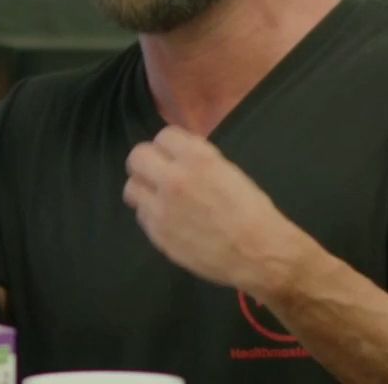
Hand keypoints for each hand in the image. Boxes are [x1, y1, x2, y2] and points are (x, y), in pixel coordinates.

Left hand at [123, 125, 310, 296]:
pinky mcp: (157, 234)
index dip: (170, 145)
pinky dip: (151, 214)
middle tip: (158, 172)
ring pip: (131, 187)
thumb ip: (199, 160)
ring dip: (144, 188)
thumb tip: (179, 155)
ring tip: (158, 196)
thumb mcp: (228, 171)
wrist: (256, 252)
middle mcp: (174, 179)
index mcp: (198, 158)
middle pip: (137, 157)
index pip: (164, 136)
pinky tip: (169, 219)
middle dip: (147, 162)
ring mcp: (161, 208)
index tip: (175, 154)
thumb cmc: (251, 210)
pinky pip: (141, 215)